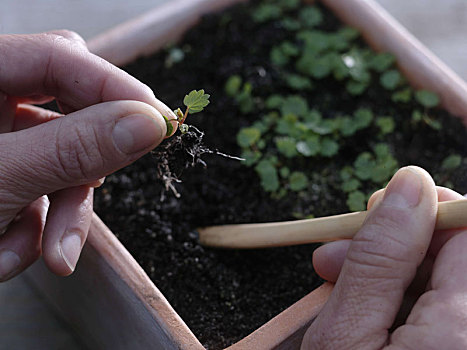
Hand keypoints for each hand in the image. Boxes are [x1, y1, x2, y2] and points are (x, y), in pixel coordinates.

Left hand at [0, 30, 176, 279]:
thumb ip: (74, 148)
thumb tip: (148, 124)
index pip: (59, 59)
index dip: (113, 87)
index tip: (157, 122)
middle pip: (68, 114)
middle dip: (83, 168)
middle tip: (99, 191)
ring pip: (62, 165)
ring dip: (58, 216)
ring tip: (46, 257)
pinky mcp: (5, 180)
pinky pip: (42, 196)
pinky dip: (33, 232)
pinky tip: (4, 256)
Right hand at [302, 166, 466, 348]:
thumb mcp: (343, 333)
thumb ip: (378, 260)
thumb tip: (409, 184)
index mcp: (461, 330)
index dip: (423, 209)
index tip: (379, 208)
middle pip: (456, 253)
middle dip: (396, 243)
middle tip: (341, 250)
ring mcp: (466, 342)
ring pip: (444, 279)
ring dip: (391, 271)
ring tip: (338, 279)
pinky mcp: (454, 346)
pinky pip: (440, 309)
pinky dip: (401, 299)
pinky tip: (364, 303)